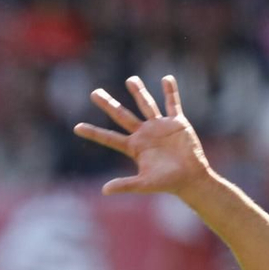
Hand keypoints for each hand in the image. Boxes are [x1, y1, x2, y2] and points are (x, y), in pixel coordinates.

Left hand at [74, 75, 212, 199]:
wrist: (191, 178)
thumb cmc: (168, 183)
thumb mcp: (144, 184)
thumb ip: (125, 185)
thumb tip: (104, 191)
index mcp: (134, 147)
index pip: (109, 138)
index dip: (94, 132)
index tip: (77, 127)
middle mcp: (144, 134)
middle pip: (122, 115)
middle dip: (108, 104)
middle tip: (94, 93)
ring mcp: (160, 126)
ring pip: (146, 105)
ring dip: (139, 92)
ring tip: (130, 79)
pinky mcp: (176, 123)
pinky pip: (173, 104)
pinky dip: (171, 91)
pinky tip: (167, 78)